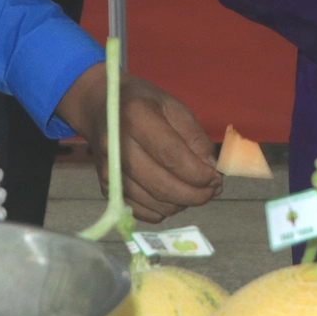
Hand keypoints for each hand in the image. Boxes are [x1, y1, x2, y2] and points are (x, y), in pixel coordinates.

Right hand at [60, 65, 222, 223]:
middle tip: (213, 190)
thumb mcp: (173, 106)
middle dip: (196, 195)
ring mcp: (110, 171)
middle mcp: (118, 147)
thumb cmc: (141, 103)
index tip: (217, 178)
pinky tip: (174, 195)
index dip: (199, 174)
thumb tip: (212, 168)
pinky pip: (143, 212)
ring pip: (155, 204)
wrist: (99, 108)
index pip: (173, 157)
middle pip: (163, 186)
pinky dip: (164, 210)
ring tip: (196, 190)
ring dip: (183, 203)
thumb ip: (195, 137)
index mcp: (137, 118)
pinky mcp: (107, 188)